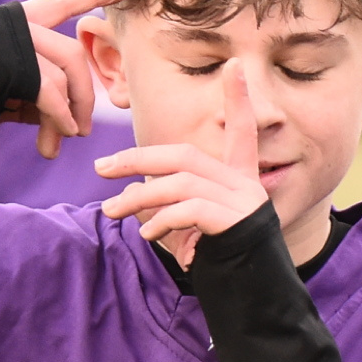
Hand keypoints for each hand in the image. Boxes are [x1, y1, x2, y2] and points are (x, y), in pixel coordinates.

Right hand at [0, 0, 129, 158]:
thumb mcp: (8, 92)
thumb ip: (40, 94)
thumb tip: (74, 124)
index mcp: (12, 21)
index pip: (61, 2)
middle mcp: (13, 21)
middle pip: (73, 53)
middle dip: (85, 95)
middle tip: (83, 130)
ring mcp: (10, 37)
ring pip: (66, 73)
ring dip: (71, 113)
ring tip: (67, 138)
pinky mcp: (7, 60)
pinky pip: (51, 92)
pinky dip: (59, 117)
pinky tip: (59, 136)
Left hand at [96, 61, 270, 268]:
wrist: (259, 296)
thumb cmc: (226, 265)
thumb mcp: (193, 231)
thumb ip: (167, 209)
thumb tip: (130, 196)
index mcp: (241, 180)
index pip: (242, 131)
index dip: (239, 99)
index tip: (236, 65)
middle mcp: (246, 185)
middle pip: (185, 156)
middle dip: (139, 159)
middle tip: (101, 169)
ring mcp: (245, 202)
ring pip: (181, 182)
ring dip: (140, 197)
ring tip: (112, 211)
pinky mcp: (238, 221)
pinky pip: (189, 209)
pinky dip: (161, 220)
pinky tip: (148, 234)